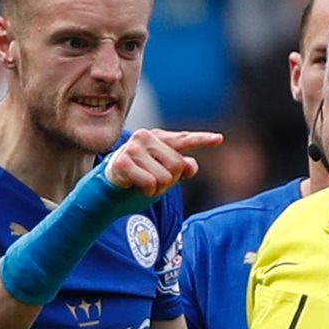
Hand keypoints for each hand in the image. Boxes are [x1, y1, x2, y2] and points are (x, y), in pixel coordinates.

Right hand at [104, 128, 222, 193]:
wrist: (108, 187)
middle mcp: (146, 137)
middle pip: (178, 166)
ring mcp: (134, 148)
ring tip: (142, 184)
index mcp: (158, 138)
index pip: (184, 139)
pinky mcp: (124, 162)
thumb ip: (179, 169)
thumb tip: (191, 166)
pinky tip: (135, 186)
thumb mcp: (163, 174)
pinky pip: (150, 183)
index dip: (203, 140)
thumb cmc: (137, 178)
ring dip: (157, 189)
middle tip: (152, 182)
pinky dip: (147, 192)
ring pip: (165, 178)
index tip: (219, 139)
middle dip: (169, 181)